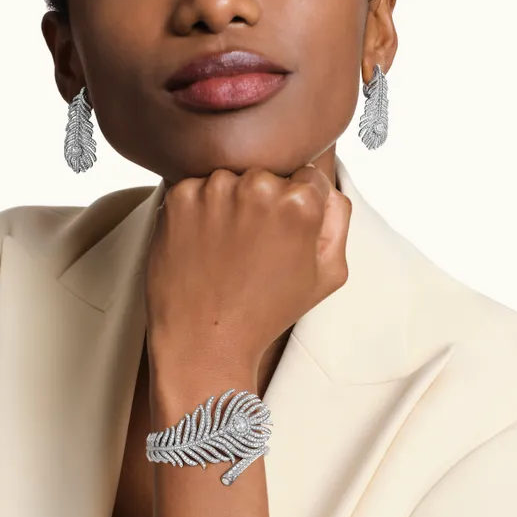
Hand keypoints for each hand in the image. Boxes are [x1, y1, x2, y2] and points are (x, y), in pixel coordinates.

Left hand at [144, 164, 352, 392]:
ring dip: (227, 205)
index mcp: (300, 202)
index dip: (297, 206)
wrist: (204, 342)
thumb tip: (324, 185)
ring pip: (228, 180)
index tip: (281, 233)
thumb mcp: (327, 276)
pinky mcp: (178, 198)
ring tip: (224, 252)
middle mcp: (257, 186)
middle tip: (251, 249)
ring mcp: (213, 190)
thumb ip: (338, 220)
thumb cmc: (266, 313)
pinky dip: (196, 213)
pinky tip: (201, 248)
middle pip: (266, 175)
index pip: (307, 175)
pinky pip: (193, 191)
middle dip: (261, 203)